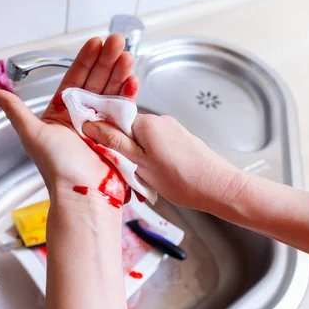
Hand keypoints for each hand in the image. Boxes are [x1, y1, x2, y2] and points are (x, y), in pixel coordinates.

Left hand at [0, 34, 139, 210]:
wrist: (83, 195)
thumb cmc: (57, 167)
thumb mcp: (32, 133)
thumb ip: (15, 109)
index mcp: (61, 114)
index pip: (74, 79)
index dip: (85, 60)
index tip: (95, 42)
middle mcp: (82, 117)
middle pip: (96, 81)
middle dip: (107, 60)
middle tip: (117, 40)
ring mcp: (102, 125)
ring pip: (111, 92)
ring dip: (120, 72)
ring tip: (127, 54)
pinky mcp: (118, 134)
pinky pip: (124, 109)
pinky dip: (129, 94)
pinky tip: (133, 79)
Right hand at [82, 114, 248, 210]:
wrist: (218, 187)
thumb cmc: (181, 178)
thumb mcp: (140, 164)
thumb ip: (114, 144)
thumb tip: (90, 126)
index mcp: (146, 122)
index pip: (113, 122)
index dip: (105, 139)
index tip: (105, 157)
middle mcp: (158, 120)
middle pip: (127, 132)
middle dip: (124, 153)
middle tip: (129, 175)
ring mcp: (171, 129)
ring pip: (142, 142)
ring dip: (138, 159)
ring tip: (147, 180)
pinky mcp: (179, 139)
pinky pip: (156, 147)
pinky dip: (152, 161)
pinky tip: (160, 177)